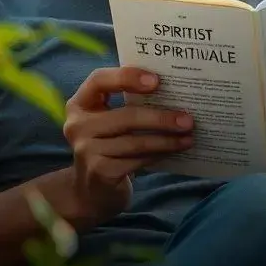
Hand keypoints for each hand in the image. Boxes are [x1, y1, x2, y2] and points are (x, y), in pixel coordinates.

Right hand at [62, 67, 193, 224]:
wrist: (91, 188)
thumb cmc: (108, 143)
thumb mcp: (109, 119)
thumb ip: (128, 102)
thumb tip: (173, 90)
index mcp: (80, 103)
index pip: (99, 80)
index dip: (127, 77)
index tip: (156, 80)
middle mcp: (77, 125)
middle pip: (125, 116)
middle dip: (161, 118)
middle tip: (188, 120)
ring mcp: (86, 151)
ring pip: (135, 142)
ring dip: (166, 140)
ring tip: (188, 137)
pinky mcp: (100, 172)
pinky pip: (137, 161)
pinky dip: (159, 155)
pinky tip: (174, 151)